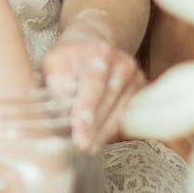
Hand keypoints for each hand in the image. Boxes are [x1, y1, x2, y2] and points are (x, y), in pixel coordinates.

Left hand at [42, 10, 143, 151]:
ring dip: (104, 132)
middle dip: (94, 127)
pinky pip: (126, 113)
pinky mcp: (140, 87)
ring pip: (119, 110)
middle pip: (108, 100)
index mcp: (97, 51)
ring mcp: (134, 75)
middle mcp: (121, 61)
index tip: (79, 132)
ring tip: (89, 148)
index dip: (86, 110)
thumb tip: (60, 118)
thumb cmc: (67, 59)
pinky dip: (112, 128)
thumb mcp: (53, 65)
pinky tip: (99, 140)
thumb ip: (57, 87)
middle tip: (82, 147)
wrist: (90, 44)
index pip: (93, 84)